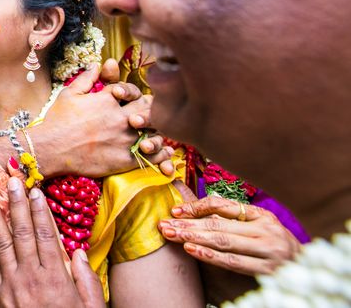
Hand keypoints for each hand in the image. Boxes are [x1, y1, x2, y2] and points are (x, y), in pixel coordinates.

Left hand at [0, 178, 103, 307]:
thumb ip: (86, 281)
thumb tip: (76, 251)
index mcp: (56, 279)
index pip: (47, 236)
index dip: (41, 211)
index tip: (36, 190)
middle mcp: (32, 278)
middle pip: (23, 233)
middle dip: (17, 204)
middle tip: (12, 180)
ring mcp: (12, 286)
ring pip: (3, 244)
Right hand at [30, 61, 173, 177]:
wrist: (50, 149)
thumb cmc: (56, 120)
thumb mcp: (69, 94)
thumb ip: (87, 79)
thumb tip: (97, 64)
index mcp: (108, 99)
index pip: (130, 90)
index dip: (131, 93)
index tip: (129, 99)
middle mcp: (120, 117)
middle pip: (148, 108)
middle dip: (150, 109)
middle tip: (149, 113)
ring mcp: (124, 138)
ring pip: (155, 131)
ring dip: (157, 130)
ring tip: (155, 133)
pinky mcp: (125, 159)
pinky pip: (151, 155)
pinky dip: (160, 153)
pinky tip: (162, 151)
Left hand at [159, 192, 300, 275]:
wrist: (306, 272)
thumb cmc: (272, 246)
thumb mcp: (256, 226)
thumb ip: (226, 215)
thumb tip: (186, 197)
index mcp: (261, 215)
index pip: (222, 205)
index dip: (196, 206)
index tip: (174, 210)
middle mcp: (266, 229)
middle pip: (218, 224)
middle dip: (187, 224)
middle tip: (163, 224)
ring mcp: (268, 250)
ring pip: (223, 241)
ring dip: (193, 238)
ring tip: (171, 235)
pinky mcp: (267, 270)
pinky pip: (233, 262)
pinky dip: (209, 256)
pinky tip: (191, 250)